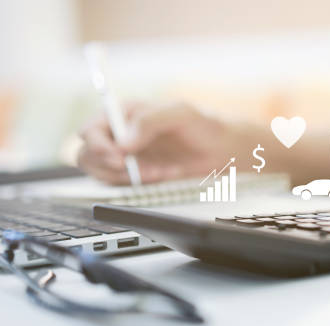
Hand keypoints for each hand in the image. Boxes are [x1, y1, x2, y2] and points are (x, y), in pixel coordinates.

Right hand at [78, 102, 233, 183]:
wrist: (220, 150)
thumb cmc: (202, 125)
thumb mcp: (181, 114)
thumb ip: (151, 121)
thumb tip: (124, 141)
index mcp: (123, 113)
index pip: (90, 129)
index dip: (98, 145)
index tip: (120, 157)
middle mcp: (118, 134)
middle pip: (86, 153)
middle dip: (106, 165)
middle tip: (133, 169)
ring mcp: (125, 156)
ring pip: (99, 172)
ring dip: (123, 177)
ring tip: (154, 171)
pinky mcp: (134, 174)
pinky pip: (120, 185)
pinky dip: (137, 185)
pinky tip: (160, 174)